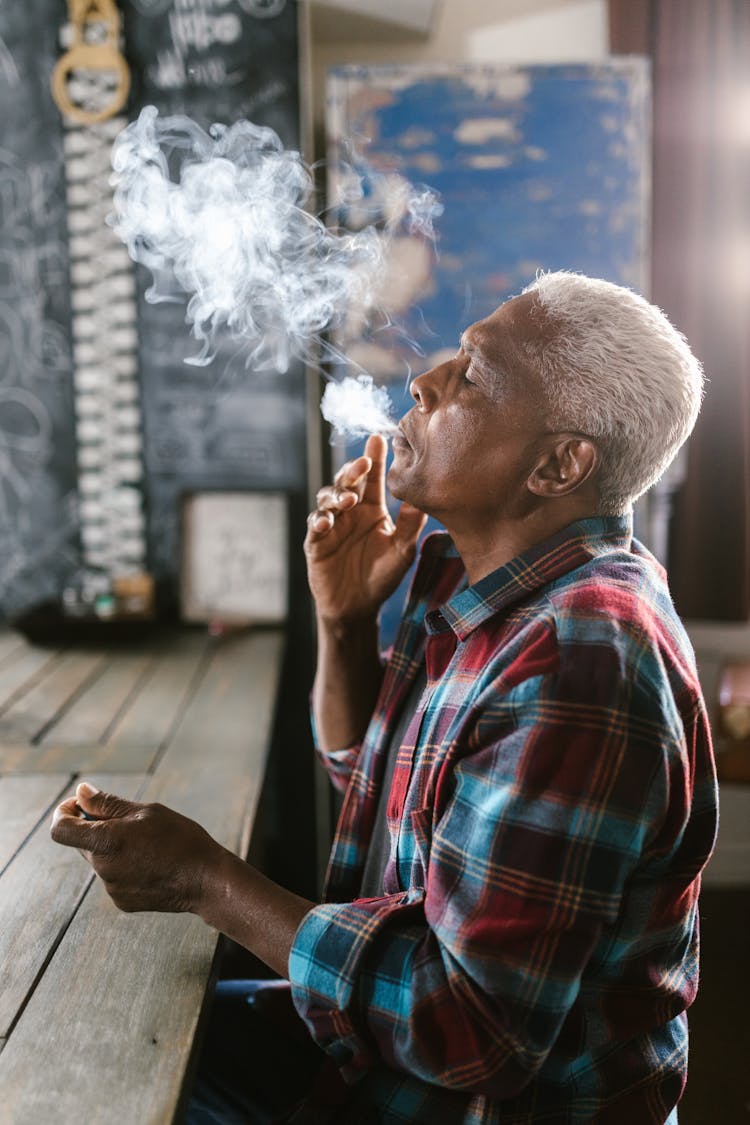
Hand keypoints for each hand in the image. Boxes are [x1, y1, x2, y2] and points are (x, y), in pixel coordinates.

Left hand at [50, 783, 224, 914]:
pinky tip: (153, 862)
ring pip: (100, 859)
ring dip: (113, 846)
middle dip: (96, 826)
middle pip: (82, 842)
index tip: (81, 804)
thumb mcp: (146, 811)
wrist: (206, 879)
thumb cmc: (180, 839)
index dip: (65, 812)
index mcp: (105, 842)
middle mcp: (102, 869)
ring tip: (149, 842)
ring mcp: (112, 888)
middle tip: (128, 818)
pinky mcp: (122, 901)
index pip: (60, 829)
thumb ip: (108, 804)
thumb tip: (81, 792)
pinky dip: (125, 865)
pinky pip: (114, 877)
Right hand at [305, 433, 426, 624]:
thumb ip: (410, 525)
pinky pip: (314, 526)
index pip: (372, 479)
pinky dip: (319, 520)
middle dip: (352, 470)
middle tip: (363, 465)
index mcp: (372, 510)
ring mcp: (331, 525)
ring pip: (327, 498)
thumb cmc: (382, 576)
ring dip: (336, 494)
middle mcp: (350, 512)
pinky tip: (327, 521)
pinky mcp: (316, 543)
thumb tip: (421, 498)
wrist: (358, 606)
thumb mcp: (402, 551)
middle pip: (347, 481)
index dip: (374, 458)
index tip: (378, 439)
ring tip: (349, 500)